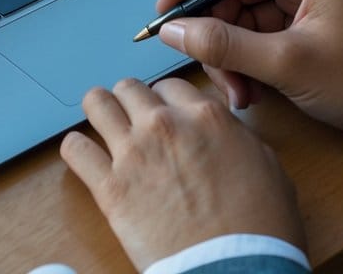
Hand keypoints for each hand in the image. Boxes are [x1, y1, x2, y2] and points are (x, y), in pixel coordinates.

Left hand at [61, 77, 304, 270]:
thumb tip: (220, 131)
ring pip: (97, 103)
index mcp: (205, 116)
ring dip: (100, 111)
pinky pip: (75, 149)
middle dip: (132, 102)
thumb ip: (234, 137)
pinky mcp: (109, 187)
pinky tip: (85, 155)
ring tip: (104, 125)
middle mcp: (164, 125)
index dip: (168, 100)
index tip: (166, 113)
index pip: (170, 85)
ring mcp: (133, 153)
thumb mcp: (267, 166)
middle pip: (130, 88)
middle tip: (134, 119)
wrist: (234, 270)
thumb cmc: (259, 227)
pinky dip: (77, 149)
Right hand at [155, 0, 342, 146]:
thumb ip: (223, 45)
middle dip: (212, 26)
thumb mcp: (289, 65)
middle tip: (208, 69)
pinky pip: (259, 18)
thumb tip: (171, 31)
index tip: (168, 18)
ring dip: (230, 47)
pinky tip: (251, 87)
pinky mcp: (308, 1)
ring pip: (239, 2)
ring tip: (238, 91)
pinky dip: (249, 51)